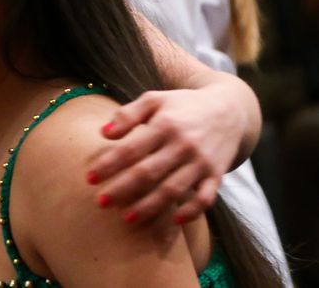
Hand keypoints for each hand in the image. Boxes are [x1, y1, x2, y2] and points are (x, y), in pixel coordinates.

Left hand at [87, 88, 239, 224]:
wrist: (229, 109)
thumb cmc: (182, 105)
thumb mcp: (154, 100)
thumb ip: (128, 114)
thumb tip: (104, 133)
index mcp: (165, 125)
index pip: (131, 149)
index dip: (109, 164)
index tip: (90, 178)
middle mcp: (184, 145)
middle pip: (148, 173)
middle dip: (122, 189)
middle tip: (100, 203)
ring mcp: (202, 162)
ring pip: (173, 189)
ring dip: (150, 206)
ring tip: (127, 218)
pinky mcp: (217, 175)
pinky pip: (206, 198)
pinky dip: (192, 211)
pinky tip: (174, 220)